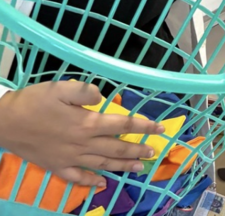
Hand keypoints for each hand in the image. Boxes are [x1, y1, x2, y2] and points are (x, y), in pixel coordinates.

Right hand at [0, 82, 164, 185]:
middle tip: (154, 151)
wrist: (3, 123)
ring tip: (140, 167)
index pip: (123, 125)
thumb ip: (85, 91)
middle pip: (117, 147)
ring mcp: (70, 158)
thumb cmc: (33, 102)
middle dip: (138, 149)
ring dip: (123, 166)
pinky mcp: (56, 166)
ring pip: (103, 163)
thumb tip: (104, 97)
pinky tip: (102, 184)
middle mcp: (83, 144)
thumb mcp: (59, 88)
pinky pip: (78, 178)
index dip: (144, 126)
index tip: (160, 128)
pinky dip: (91, 182)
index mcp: (87, 123)